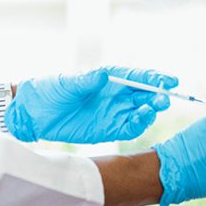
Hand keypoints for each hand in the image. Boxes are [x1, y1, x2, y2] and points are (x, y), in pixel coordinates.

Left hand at [5, 66, 177, 143]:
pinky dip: (139, 125)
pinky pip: (130, 128)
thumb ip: (86, 81)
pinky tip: (142, 121)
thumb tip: (103, 76)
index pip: (138, 77)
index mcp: (110, 78)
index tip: (169, 80)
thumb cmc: (51, 91)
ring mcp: (114, 112)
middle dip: (157, 96)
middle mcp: (116, 95)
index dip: (155, 78)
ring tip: (152, 110)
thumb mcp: (67, 84)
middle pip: (144, 95)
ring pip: (141, 112)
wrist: (36, 113)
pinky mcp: (109, 129)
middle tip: (163, 98)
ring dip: (150, 111)